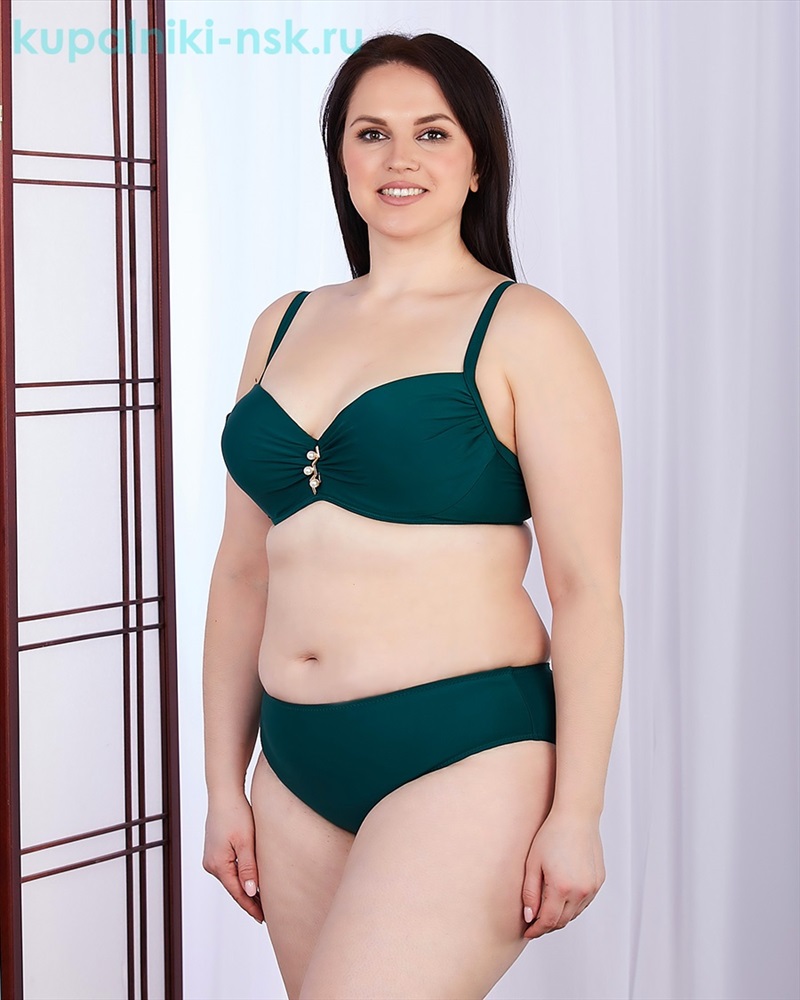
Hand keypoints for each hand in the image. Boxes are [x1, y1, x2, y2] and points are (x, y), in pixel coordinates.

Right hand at [202, 792, 263, 923]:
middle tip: (265, 913)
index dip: (251, 906)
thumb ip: (248, 868)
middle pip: (233, 887)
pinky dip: (240, 875)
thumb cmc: (235, 813)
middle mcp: (211, 864)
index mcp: (218, 865)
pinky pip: (229, 868)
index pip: (237, 892)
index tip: (263, 918)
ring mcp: (212, 856)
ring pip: (231, 878)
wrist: (224, 793)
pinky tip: (250, 878)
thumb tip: (250, 892)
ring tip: (261, 898)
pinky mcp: (216, 849)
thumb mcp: (245, 842)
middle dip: (249, 900)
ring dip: (245, 887)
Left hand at [520, 811, 605, 938]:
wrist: (576, 817)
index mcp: (562, 887)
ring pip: (574, 913)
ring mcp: (592, 887)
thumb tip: (529, 917)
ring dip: (560, 916)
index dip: (536, 930)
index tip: (527, 932)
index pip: (548, 921)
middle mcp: (580, 891)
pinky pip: (584, 902)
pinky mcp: (599, 881)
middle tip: (534, 923)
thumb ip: (530, 893)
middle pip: (562, 921)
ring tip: (546, 910)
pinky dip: (573, 905)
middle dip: (547, 925)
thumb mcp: (533, 863)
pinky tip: (562, 897)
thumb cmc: (552, 834)